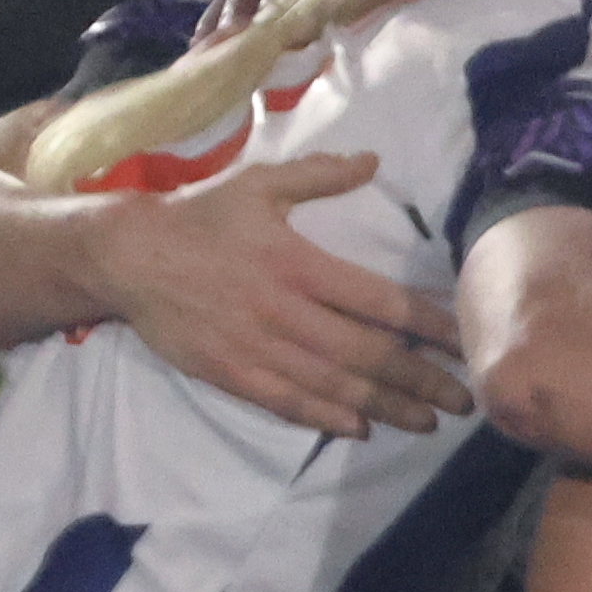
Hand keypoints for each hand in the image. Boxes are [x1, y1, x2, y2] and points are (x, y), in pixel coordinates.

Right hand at [82, 154, 470, 432]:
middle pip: (369, 354)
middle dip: (422, 381)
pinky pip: (289, 404)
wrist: (126, 257)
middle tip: (463, 400)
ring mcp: (258, 348)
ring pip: (336, 386)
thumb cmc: (199, 216)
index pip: (381, 302)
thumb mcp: (258, 183)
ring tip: (427, 423)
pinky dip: (328, 418)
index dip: (429, 326)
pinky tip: (361, 429)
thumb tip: (372, 161)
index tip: (465, 343)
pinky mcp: (232, 374)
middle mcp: (285, 312)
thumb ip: (318, 175)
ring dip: (387, 407)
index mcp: (299, 264)